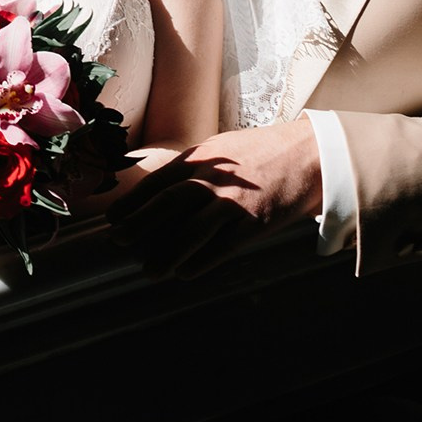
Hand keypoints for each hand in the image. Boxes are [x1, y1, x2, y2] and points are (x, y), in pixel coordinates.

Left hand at [102, 117, 325, 278]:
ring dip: (167, 253)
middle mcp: (212, 179)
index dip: (132, 202)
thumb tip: (162, 186)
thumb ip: (193, 165)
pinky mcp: (253, 223)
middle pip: (167, 203)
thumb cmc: (262, 151)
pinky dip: (201, 262)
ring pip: (191, 232)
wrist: (308, 155)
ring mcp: (233, 202)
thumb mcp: (221, 148)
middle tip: (117, 241)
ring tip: (150, 270)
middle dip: (138, 224)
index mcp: (201, 158)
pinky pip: (221, 247)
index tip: (112, 219)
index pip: (157, 182)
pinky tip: (185, 273)